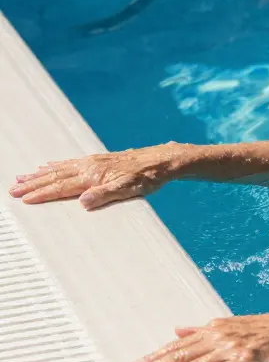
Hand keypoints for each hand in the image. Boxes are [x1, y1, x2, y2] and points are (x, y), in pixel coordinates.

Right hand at [9, 142, 189, 208]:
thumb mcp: (129, 190)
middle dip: (33, 184)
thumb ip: (105, 195)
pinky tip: (48, 165)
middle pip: (55, 177)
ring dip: (40, 175)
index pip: (62, 187)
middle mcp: (89, 167)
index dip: (42, 194)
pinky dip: (56, 165)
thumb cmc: (147, 178)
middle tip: (12, 189)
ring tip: (22, 177)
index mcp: (93, 176)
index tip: (23, 199)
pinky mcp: (98, 160)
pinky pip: (70, 163)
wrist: (162, 161)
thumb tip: (82, 202)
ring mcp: (93, 162)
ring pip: (60, 169)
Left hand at [128, 311, 268, 361]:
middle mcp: (220, 337)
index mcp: (214, 329)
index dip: (155, 356)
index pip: (178, 345)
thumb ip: (203, 331)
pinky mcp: (249, 360)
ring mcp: (234, 348)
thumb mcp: (233, 326)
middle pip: (181, 354)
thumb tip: (178, 330)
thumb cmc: (268, 330)